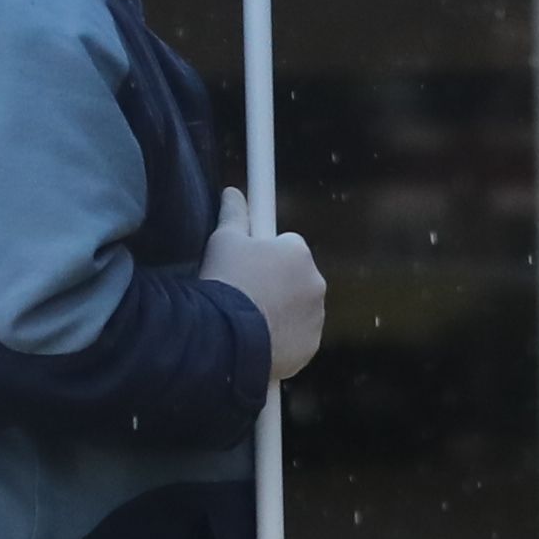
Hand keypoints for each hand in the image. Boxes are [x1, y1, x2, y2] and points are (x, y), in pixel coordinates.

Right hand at [205, 188, 325, 383]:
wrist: (226, 338)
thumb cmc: (225, 283)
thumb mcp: (222, 241)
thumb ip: (233, 214)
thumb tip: (233, 193)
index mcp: (298, 251)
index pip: (286, 246)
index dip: (263, 255)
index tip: (249, 265)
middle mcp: (315, 282)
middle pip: (294, 278)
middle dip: (274, 283)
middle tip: (243, 294)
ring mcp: (316, 317)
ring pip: (297, 308)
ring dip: (279, 310)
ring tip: (247, 318)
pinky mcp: (311, 346)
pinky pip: (297, 336)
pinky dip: (282, 337)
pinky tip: (257, 338)